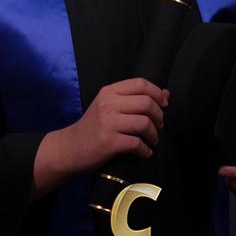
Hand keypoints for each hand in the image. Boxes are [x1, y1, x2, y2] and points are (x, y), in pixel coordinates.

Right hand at [32, 78, 168, 198]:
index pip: (141, 83)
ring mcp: (108, 122)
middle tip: (159, 125)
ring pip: (144, 123)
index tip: (163, 104)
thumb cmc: (93, 127)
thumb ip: (134, 99)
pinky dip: (145, 149)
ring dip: (154, 134)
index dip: (157, 93)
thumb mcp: (109, 106)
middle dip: (159, 115)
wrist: (69, 148)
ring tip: (152, 140)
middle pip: (146, 103)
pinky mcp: (108, 142)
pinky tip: (144, 152)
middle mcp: (108, 104)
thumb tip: (166, 94)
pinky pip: (137, 143)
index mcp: (109, 92)